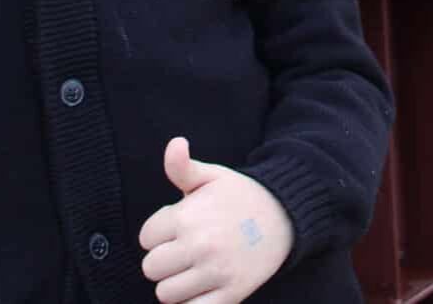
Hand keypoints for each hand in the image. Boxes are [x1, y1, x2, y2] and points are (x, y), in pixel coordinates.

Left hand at [138, 136, 292, 303]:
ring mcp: (216, 272)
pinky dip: (193, 302)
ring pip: (166, 294)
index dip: (158, 233)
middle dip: (163, 259)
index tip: (177, 228)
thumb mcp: (211, 176)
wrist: (285, 215)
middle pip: (151, 268)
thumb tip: (175, 143)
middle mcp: (199, 245)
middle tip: (183, 249)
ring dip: (175, 283)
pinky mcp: (231, 294)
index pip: (146, 238)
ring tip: (193, 267)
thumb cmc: (240, 195)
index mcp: (187, 216)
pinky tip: (203, 285)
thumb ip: (182, 166)